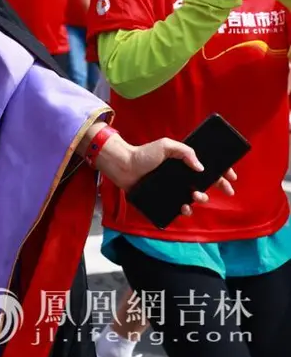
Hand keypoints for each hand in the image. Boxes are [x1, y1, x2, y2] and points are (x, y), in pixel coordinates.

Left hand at [95, 134, 236, 215]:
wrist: (123, 166)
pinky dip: (185, 210)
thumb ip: (184, 151)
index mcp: (183, 162)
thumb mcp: (165, 145)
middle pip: (207, 183)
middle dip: (219, 187)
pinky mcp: (164, 199)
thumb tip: (201, 167)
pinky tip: (184, 208)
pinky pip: (179, 208)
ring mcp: (173, 188)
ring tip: (196, 196)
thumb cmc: (143, 154)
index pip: (208, 167)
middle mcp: (180, 176)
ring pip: (195, 197)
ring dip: (202, 198)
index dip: (222, 172)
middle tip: (226, 190)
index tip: (232, 176)